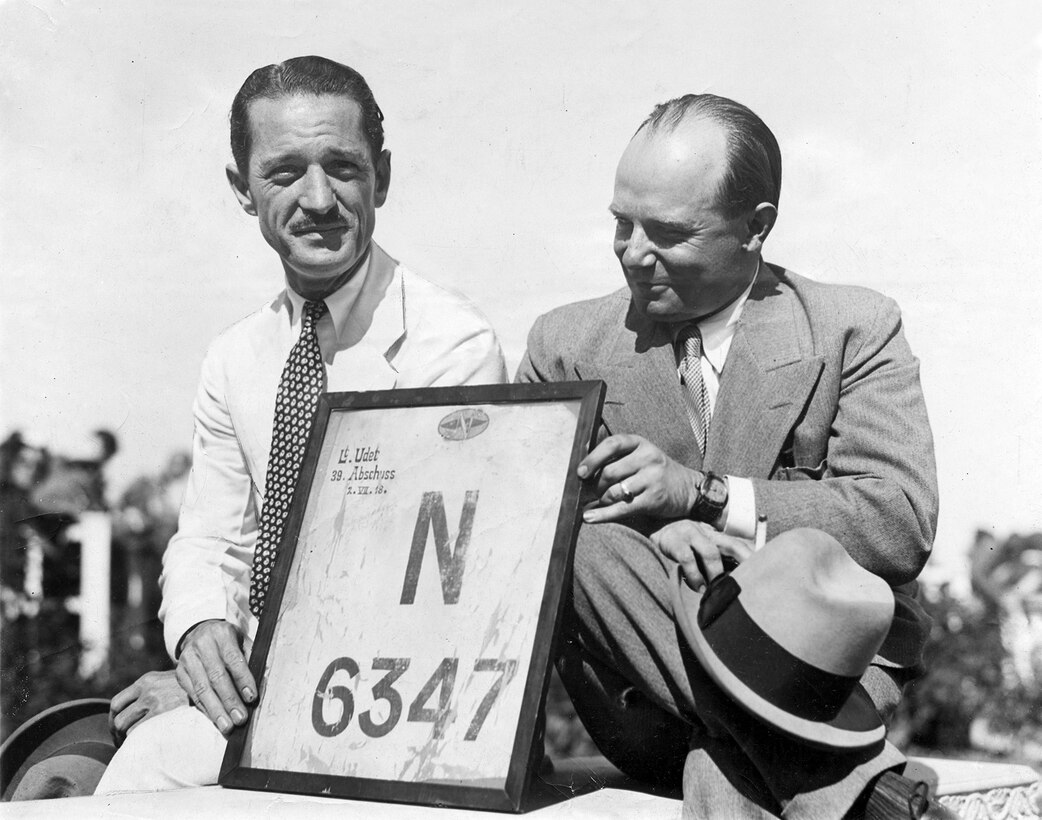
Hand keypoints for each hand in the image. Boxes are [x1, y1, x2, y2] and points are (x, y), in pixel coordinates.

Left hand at [109, 669, 187, 745]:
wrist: (215, 687)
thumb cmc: (193, 690)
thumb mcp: (170, 682)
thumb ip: (153, 691)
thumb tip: (135, 711)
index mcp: (147, 680)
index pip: (117, 702)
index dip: (114, 719)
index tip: (117, 729)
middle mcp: (148, 690)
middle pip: (118, 718)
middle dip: (117, 734)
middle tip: (124, 743)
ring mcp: (155, 702)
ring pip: (126, 728)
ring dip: (127, 740)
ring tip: (136, 747)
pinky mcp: (164, 714)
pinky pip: (139, 734)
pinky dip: (139, 742)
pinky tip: (147, 745)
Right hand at [175, 619, 256, 734]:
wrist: (200, 632)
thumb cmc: (228, 641)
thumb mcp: (241, 641)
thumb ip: (249, 658)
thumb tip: (258, 686)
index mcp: (222, 634)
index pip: (233, 659)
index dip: (243, 679)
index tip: (251, 697)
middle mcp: (202, 645)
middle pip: (216, 676)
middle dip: (229, 700)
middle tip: (240, 718)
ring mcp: (188, 659)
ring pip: (202, 688)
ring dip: (216, 710)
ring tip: (227, 726)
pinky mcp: (180, 672)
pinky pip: (193, 694)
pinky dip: (205, 708)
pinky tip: (214, 719)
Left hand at [578, 434, 700, 522]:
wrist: (688, 489)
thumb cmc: (654, 472)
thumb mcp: (640, 455)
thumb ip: (615, 454)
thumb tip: (583, 454)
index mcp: (640, 443)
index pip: (612, 444)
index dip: (593, 458)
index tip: (580, 472)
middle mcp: (648, 458)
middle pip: (610, 472)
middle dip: (595, 486)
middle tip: (590, 492)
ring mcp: (652, 478)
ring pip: (614, 491)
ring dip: (602, 500)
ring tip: (600, 502)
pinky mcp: (654, 499)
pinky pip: (622, 509)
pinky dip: (603, 515)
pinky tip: (589, 518)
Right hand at [651, 520, 752, 590]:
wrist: (641, 528)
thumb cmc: (670, 548)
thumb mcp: (692, 552)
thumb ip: (707, 563)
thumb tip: (726, 586)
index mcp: (711, 534)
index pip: (737, 544)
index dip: (752, 557)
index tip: (766, 571)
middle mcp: (703, 531)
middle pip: (732, 544)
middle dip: (747, 560)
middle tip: (754, 581)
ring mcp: (688, 533)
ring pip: (711, 552)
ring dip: (716, 573)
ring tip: (716, 590)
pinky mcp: (672, 541)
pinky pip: (688, 558)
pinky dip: (694, 574)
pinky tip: (696, 587)